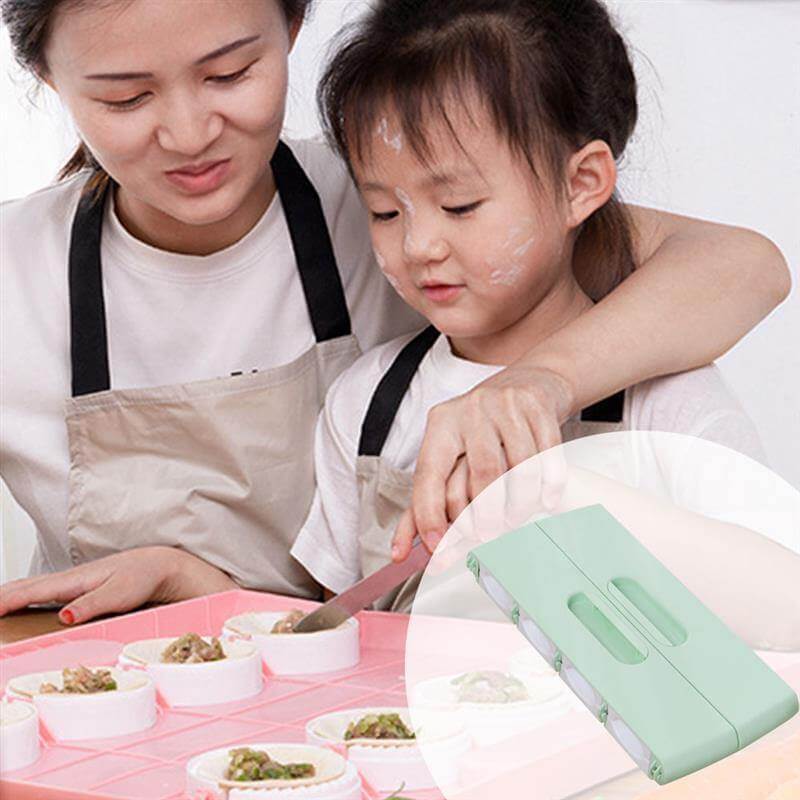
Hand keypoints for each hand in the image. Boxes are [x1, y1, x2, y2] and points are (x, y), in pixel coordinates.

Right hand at [0, 547, 237, 624]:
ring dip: (10, 594)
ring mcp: (74, 582)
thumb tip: (63, 616)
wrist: (160, 566)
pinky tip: (22, 601)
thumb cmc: (143, 577)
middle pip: (27, 587)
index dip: (7, 601)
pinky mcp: (80, 587)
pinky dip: (25, 594)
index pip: (32, 591)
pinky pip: (44, 591)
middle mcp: (71, 579)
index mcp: (75, 580)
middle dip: (2, 596)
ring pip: (34, 587)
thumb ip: (92, 604)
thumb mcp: (120, 594)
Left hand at [392, 363, 573, 560]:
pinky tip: (547, 500)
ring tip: (516, 520)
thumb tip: (400, 551)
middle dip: (486, 517)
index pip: (429, 474)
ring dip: (521, 505)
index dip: (430, 514)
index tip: (435, 546)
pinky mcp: (538, 406)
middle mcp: (470, 410)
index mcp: (441, 424)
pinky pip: (547, 455)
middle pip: (481, 476)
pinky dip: (550, 485)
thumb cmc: (483, 426)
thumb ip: (426, 501)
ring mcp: (506, 405)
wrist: (527, 381)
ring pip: (519, 468)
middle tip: (489, 536)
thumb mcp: (450, 452)